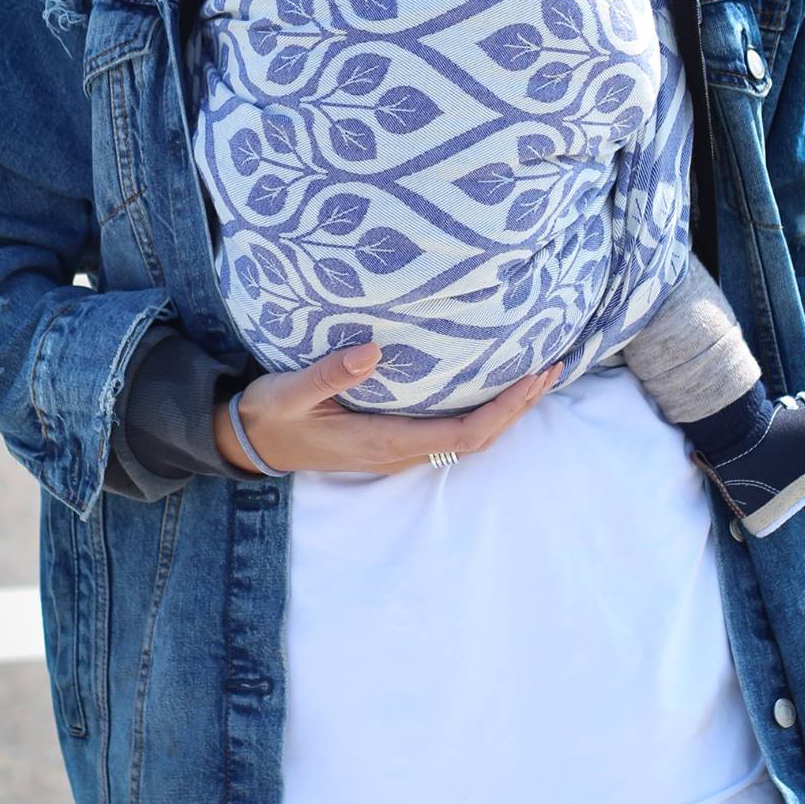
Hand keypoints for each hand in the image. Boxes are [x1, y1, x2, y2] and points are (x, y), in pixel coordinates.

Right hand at [213, 341, 563, 476]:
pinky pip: (452, 429)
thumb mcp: (289, 392)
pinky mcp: (395, 439)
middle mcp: (400, 453)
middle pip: (480, 438)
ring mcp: (400, 450)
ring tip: (536, 372)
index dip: (506, 409)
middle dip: (520, 406)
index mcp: (384, 443)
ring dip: (507, 409)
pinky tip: (492, 382)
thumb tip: (372, 351)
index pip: (465, 433)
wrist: (251, 443)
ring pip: (470, 436)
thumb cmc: (271, 415)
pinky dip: (484, 409)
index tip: (535, 377)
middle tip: (553, 366)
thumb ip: (328, 373)